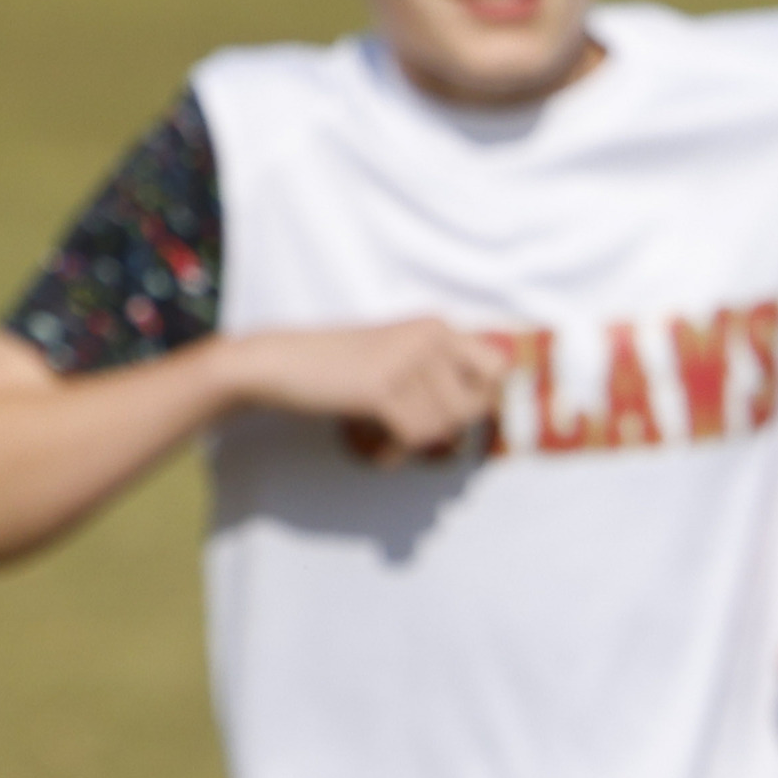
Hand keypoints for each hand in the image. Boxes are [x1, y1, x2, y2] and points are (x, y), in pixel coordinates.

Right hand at [235, 318, 510, 460]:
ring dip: (415, 442)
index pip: (499, 370)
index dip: (482, 400)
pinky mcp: (381, 386)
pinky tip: (376, 447)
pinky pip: (414, 435)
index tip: (452, 417)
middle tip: (412, 431)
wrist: (279, 364)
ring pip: (444, 425)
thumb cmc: (343, 370)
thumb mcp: (402, 361)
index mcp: (438, 326)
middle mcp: (430, 335)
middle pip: (475, 405)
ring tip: (385, 434)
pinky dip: (395, 451)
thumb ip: (446, 380)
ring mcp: (406, 358)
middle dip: (448, 428)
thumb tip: (493, 413)